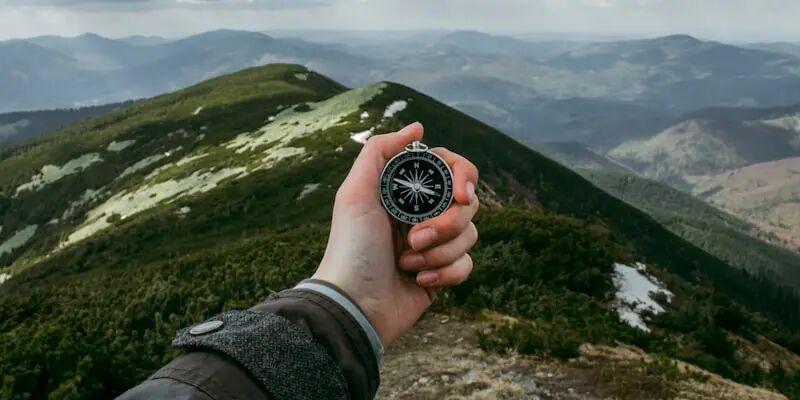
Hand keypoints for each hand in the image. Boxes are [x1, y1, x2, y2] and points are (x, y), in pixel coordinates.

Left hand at [313, 122, 479, 345]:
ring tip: (408, 263)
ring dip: (439, 252)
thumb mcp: (355, 192)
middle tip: (415, 238)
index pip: (451, 169)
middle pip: (467, 203)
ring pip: (469, 235)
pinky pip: (467, 265)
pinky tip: (419, 281)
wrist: (354, 304)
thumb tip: (418, 127)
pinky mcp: (442, 273)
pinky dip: (445, 274)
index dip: (463, 177)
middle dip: (446, 224)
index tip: (460, 194)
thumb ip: (381, 151)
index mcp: (405, 191)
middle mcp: (422, 213)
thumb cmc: (351, 247)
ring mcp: (434, 244)